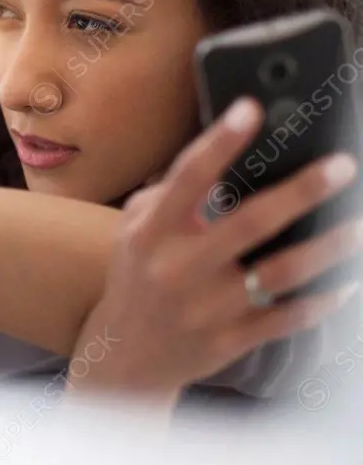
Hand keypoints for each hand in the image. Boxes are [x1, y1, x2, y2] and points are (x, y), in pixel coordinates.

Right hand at [70, 97, 361, 402]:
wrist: (125, 354)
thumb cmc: (137, 276)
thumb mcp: (134, 230)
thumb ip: (168, 194)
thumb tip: (215, 154)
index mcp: (150, 232)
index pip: (187, 179)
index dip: (219, 143)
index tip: (250, 110)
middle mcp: (176, 268)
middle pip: (247, 223)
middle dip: (299, 192)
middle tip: (341, 166)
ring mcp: (204, 307)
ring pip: (278, 274)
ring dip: (326, 247)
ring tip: (357, 226)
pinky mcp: (228, 339)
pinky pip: (286, 319)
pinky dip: (321, 301)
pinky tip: (346, 283)